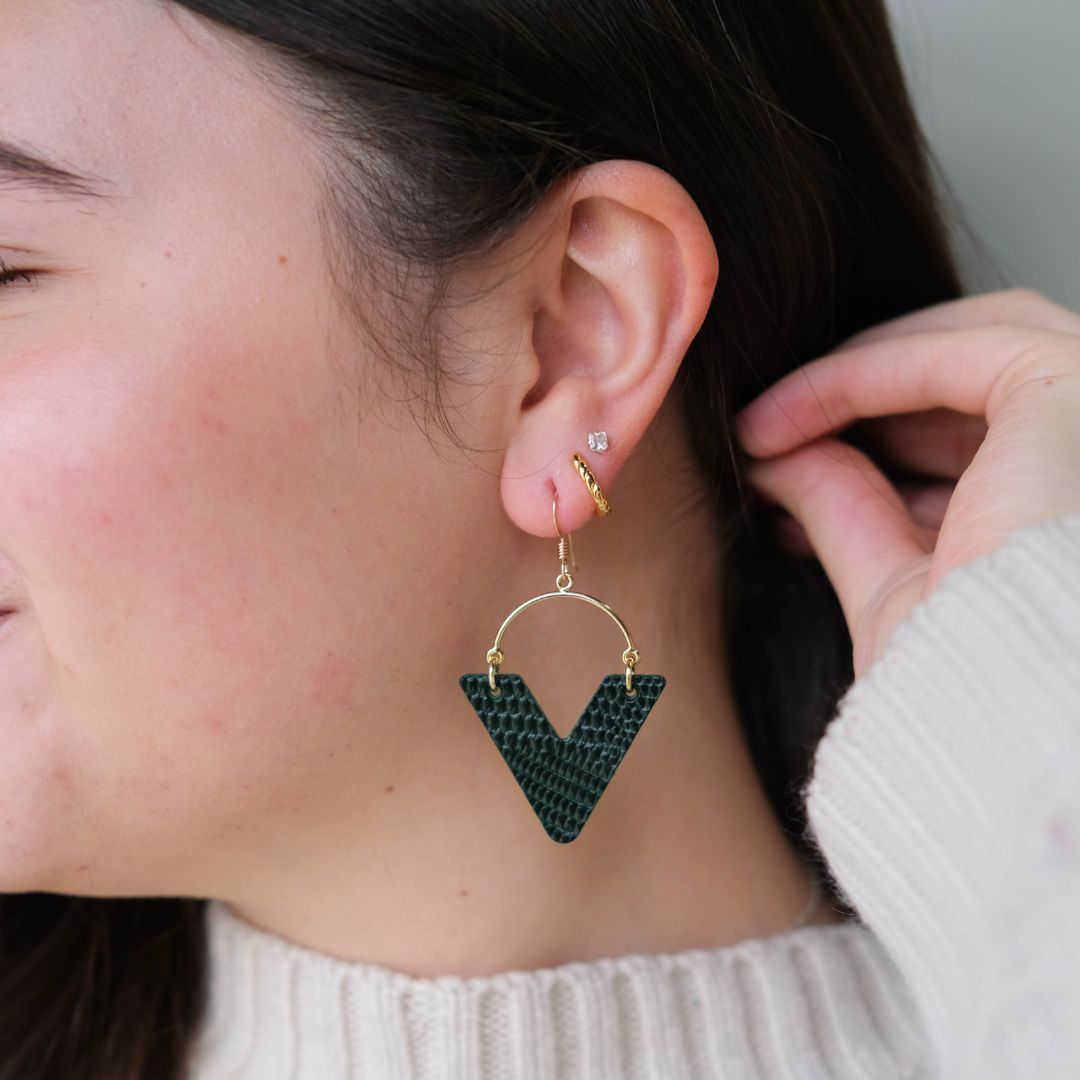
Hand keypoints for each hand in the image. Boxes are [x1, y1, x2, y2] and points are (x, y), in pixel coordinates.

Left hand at [732, 287, 1079, 678]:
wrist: (998, 720)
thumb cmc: (960, 685)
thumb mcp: (891, 584)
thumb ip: (847, 510)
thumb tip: (778, 459)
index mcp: (1066, 511)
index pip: (980, 446)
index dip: (873, 447)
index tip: (778, 473)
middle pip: (977, 385)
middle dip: (863, 404)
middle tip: (769, 436)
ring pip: (967, 348)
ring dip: (851, 380)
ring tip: (759, 428)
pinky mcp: (1071, 389)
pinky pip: (947, 353)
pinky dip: (854, 375)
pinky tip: (777, 418)